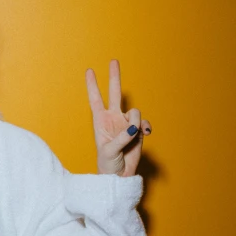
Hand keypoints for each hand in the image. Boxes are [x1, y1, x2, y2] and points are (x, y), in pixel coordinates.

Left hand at [85, 59, 150, 176]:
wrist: (119, 175)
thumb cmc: (107, 164)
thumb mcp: (109, 151)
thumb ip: (121, 138)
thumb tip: (134, 128)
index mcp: (100, 121)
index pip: (95, 99)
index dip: (92, 85)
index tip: (89, 70)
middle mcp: (113, 118)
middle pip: (114, 93)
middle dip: (114, 77)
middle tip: (113, 60)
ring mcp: (125, 123)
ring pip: (134, 111)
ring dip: (136, 120)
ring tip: (134, 134)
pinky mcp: (138, 131)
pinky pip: (144, 122)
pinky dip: (146, 126)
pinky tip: (146, 133)